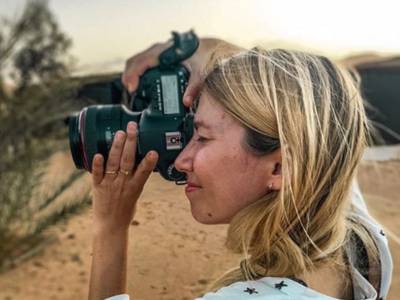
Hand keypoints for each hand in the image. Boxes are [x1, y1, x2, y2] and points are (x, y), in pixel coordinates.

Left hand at [90, 121, 158, 233]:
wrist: (110, 226)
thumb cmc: (125, 211)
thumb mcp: (136, 195)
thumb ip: (138, 179)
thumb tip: (142, 164)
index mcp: (135, 187)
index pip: (144, 172)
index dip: (148, 161)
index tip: (153, 151)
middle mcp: (122, 184)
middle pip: (128, 161)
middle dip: (131, 143)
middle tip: (133, 128)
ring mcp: (109, 184)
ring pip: (113, 163)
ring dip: (116, 147)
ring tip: (120, 134)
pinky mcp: (97, 186)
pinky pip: (96, 174)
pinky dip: (97, 164)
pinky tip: (98, 154)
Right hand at [122, 37, 242, 107]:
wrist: (207, 46)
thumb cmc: (203, 56)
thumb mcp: (200, 72)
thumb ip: (194, 87)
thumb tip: (187, 102)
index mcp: (164, 53)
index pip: (142, 62)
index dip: (133, 75)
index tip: (132, 88)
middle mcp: (158, 50)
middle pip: (135, 61)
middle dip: (128, 76)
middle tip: (129, 92)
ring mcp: (157, 52)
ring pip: (137, 60)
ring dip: (131, 73)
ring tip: (131, 89)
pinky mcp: (159, 55)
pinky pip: (143, 61)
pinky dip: (137, 71)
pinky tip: (139, 82)